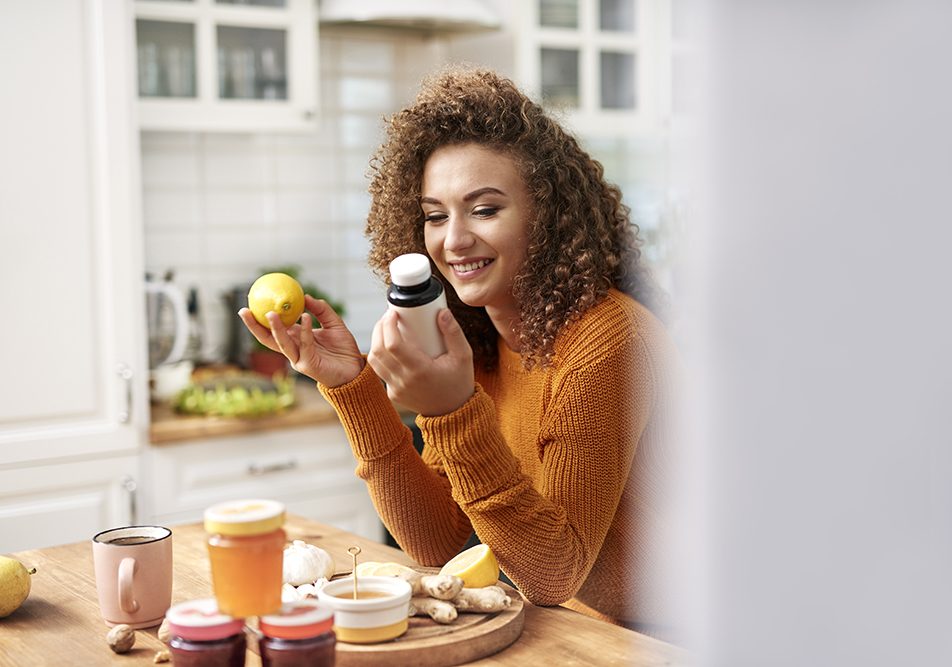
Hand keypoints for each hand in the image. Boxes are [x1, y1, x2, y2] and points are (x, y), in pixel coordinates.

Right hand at [238, 295, 363, 387]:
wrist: (355, 369)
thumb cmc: (343, 349)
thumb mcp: (333, 323)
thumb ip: (321, 310)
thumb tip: (306, 296)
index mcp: (295, 339)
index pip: (273, 328)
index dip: (260, 318)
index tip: (250, 303)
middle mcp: (293, 349)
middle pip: (268, 339)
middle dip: (254, 327)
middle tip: (244, 311)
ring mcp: (299, 358)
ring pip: (282, 343)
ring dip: (275, 329)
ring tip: (270, 314)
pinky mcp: (309, 365)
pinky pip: (306, 345)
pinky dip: (305, 331)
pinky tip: (305, 316)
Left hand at [368, 308, 474, 416]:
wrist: (454, 413)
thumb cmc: (459, 383)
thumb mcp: (464, 356)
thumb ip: (453, 332)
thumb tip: (442, 312)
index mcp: (420, 370)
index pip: (393, 345)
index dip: (388, 325)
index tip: (393, 313)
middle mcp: (404, 381)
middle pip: (378, 350)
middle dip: (380, 329)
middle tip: (389, 317)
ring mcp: (396, 389)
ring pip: (375, 361)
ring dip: (376, 341)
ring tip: (387, 330)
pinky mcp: (393, 394)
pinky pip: (381, 371)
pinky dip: (382, 356)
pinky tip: (392, 348)